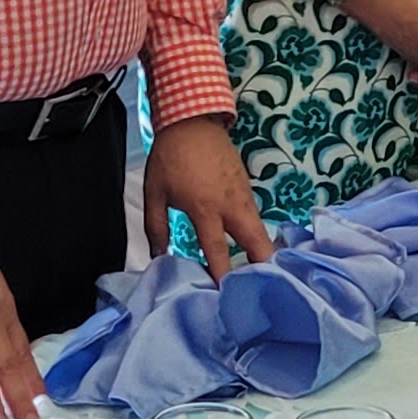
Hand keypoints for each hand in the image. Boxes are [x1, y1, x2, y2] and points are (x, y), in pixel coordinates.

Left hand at [144, 116, 276, 276]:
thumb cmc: (170, 158)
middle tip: (260, 290)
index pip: (218, 251)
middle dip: (263, 268)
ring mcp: (244, 195)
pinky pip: (256, 217)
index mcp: (205, 209)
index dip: (223, 276)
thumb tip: (158, 258)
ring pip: (261, 231)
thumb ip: (156, 228)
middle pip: (258, 243)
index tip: (225, 297)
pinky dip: (256, 234)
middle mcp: (231, 205)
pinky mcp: (248, 187)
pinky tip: (250, 247)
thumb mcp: (155, 194)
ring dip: (261, 253)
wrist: (192, 121)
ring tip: (257, 277)